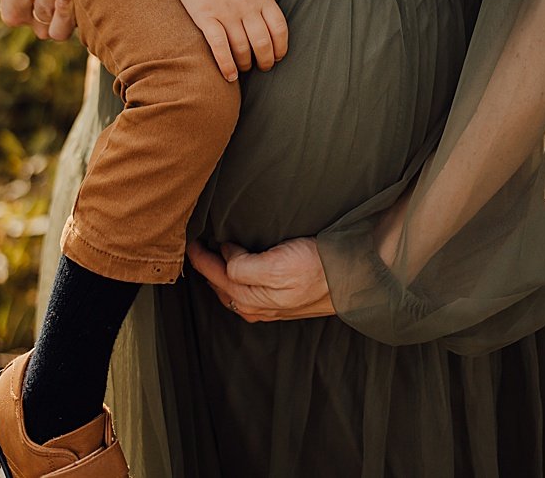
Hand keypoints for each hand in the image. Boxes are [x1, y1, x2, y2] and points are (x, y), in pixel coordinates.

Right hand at [167, 0, 287, 80]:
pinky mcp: (205, 16)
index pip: (279, 29)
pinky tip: (229, 76)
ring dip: (245, 64)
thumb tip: (265, 20)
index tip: (277, 57)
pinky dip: (226, 64)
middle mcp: (247, 6)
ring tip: (242, 68)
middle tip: (261, 66)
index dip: (281, 48)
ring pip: (243, 48)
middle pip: (263, 43)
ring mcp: (226, 12)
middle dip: (265, 61)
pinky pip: (220, 47)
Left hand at [186, 236, 333, 321]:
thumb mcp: (276, 266)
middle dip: (204, 265)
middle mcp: (255, 307)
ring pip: (231, 289)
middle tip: (194, 243)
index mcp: (251, 298)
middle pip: (219, 284)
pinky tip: (234, 267)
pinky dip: (233, 278)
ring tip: (209, 253)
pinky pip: (245, 291)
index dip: (200, 255)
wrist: (353, 280)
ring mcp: (267, 307)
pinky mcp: (280, 302)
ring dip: (217, 272)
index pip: (214, 274)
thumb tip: (226, 256)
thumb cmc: (316, 269)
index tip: (191, 238)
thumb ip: (243, 266)